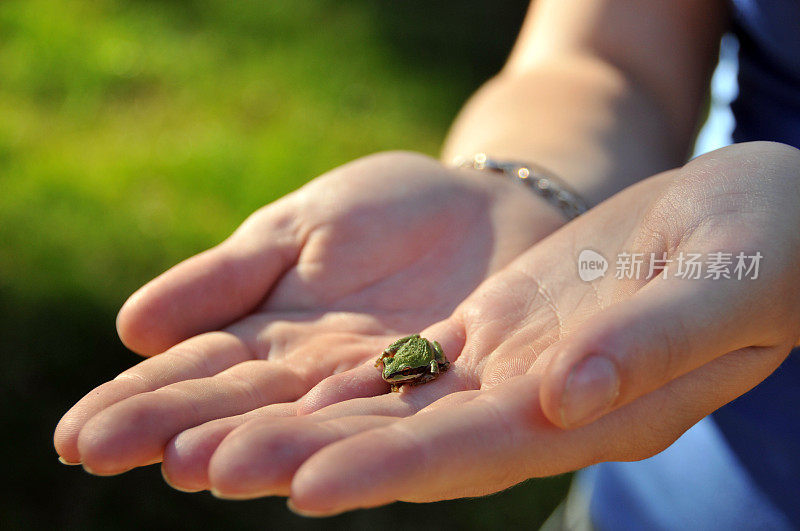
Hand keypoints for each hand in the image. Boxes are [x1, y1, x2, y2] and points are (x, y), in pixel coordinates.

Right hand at [53, 151, 565, 473]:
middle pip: (238, 406)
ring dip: (251, 443)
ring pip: (307, 421)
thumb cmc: (386, 209)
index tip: (76, 434)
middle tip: (102, 454)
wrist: (484, 208)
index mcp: (271, 333)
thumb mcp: (296, 228)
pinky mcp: (439, 388)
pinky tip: (304, 465)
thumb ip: (226, 278)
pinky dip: (347, 439)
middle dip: (173, 428)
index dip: (137, 402)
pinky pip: (391, 413)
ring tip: (192, 466)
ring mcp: (375, 386)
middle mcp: (315, 374)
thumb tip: (133, 329)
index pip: (195, 373)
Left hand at [173, 142, 799, 513]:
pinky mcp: (496, 330)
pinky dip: (344, 374)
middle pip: (411, 440)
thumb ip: (647, 348)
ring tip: (215, 438)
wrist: (754, 222)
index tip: (306, 487)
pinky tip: (280, 382)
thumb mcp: (722, 289)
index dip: (392, 468)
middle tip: (211, 467)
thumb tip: (566, 395)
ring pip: (394, 403)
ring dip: (305, 420)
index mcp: (600, 413)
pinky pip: (409, 358)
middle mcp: (540, 406)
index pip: (479, 450)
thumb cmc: (766, 252)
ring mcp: (512, 370)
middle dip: (311, 457)